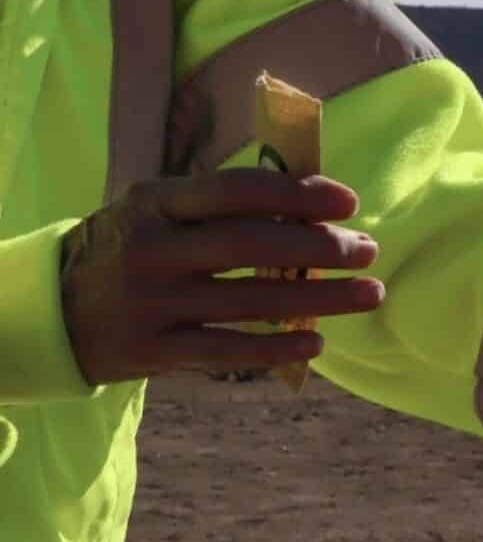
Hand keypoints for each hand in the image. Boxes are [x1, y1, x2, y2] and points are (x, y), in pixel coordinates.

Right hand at [60, 170, 384, 385]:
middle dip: (319, 248)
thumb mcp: (159, 209)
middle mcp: (153, 250)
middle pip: (250, 246)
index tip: (348, 201)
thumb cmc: (135, 244)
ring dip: (320, 299)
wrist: (54, 308)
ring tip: (369, 294)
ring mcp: (152, 303)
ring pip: (250, 302)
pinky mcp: (154, 351)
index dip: (297, 194)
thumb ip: (222, 204)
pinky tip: (316, 343)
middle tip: (368, 250)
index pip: (236, 190)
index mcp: (157, 203)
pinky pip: (227, 350)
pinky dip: (276, 349)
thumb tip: (314, 203)